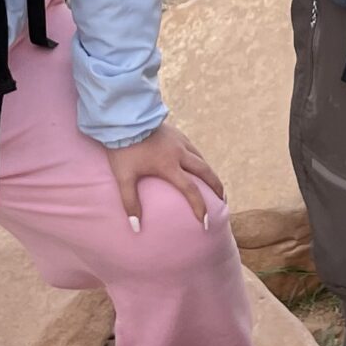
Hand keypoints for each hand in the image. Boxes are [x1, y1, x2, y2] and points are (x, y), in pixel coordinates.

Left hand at [102, 121, 225, 230]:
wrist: (124, 118)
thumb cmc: (123, 149)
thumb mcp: (124, 177)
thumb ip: (130, 202)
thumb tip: (136, 227)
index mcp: (169, 166)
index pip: (190, 189)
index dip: (199, 207)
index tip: (205, 223)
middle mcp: (180, 153)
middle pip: (206, 172)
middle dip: (216, 187)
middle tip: (223, 200)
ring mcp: (180, 141)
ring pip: (201, 159)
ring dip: (209, 173)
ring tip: (212, 183)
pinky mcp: (177, 133)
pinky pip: (194, 149)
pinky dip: (200, 160)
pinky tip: (196, 164)